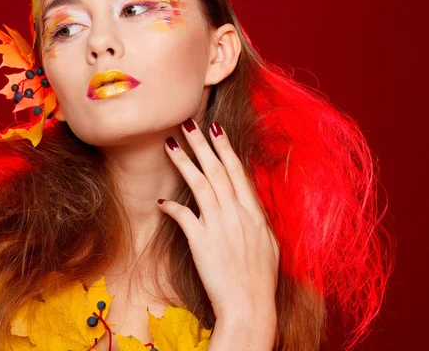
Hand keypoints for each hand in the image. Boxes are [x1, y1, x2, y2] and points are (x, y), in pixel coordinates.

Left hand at [158, 118, 279, 319]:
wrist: (250, 306)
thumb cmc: (260, 278)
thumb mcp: (266, 244)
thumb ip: (255, 220)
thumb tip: (244, 205)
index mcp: (254, 212)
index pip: (237, 172)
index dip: (225, 148)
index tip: (215, 129)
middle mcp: (237, 213)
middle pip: (217, 170)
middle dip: (201, 144)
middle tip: (187, 123)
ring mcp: (219, 226)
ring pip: (199, 185)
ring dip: (184, 162)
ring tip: (170, 144)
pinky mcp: (201, 242)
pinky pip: (183, 217)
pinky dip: (173, 207)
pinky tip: (162, 199)